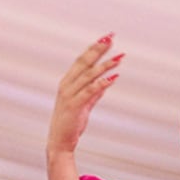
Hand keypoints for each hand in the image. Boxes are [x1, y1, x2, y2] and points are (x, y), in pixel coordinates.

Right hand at [47, 36, 123, 179]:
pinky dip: (101, 83)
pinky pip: (90, 91)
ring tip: (118, 57)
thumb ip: (94, 92)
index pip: (82, 60)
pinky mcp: (75, 106)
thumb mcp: (84, 104)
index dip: (94, 48)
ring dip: (104, 65)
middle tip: (111, 38)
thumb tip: (107, 80)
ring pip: (89, 75)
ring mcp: (70, 95)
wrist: (60, 142)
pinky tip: (112, 77)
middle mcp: (67, 85)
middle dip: (98, 49)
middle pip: (84, 62)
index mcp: (68, 82)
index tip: (106, 38)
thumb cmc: (70, 124)